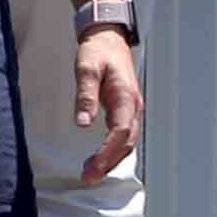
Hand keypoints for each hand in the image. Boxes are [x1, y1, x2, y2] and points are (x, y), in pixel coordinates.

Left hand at [73, 28, 142, 180]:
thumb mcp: (86, 69)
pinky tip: (100, 159)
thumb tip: (83, 124)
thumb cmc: (97, 52)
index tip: (92, 167)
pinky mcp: (126, 111)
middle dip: (109, 163)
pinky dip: (114, 151)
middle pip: (127, 143)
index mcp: (126, 96)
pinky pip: (124, 136)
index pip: (121, 132)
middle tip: (88, 178)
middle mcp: (133, 106)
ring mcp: (132, 109)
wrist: (108, 38)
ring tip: (91, 174)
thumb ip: (85, 96)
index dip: (107, 152)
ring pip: (127, 142)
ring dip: (111, 160)